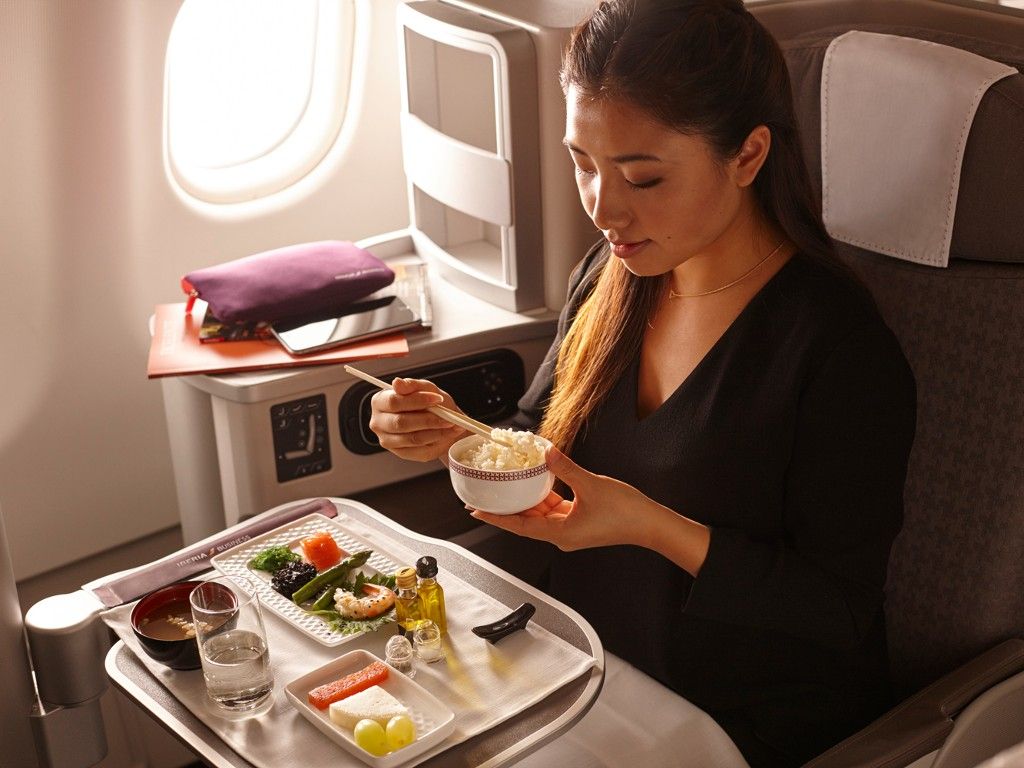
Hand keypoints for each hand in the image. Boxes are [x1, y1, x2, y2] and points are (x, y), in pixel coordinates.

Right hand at [367, 377, 465, 461]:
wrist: (441, 421)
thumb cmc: (430, 403)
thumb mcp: (425, 388)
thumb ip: (412, 385)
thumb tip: (397, 383)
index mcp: (380, 402)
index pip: (393, 402)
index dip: (417, 400)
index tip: (437, 399)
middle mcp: (378, 423)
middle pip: (400, 423)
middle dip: (428, 419)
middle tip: (448, 416)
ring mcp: (388, 440)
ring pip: (412, 438)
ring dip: (436, 431)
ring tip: (451, 424)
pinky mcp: (401, 453)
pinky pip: (420, 450)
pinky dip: (437, 440)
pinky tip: (447, 433)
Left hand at [470, 445, 654, 550]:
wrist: (650, 524)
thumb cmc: (625, 512)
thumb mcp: (591, 484)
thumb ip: (565, 468)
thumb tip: (546, 451)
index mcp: (560, 533)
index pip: (518, 526)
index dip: (495, 518)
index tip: (476, 511)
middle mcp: (562, 536)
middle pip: (526, 521)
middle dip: (507, 507)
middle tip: (487, 494)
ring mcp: (571, 530)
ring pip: (540, 515)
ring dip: (527, 500)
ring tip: (510, 485)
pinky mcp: (580, 523)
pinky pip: (554, 511)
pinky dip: (545, 498)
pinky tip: (540, 482)